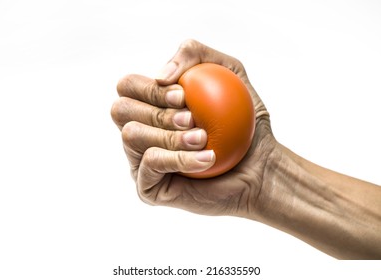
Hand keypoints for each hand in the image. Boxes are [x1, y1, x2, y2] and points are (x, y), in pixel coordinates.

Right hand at [111, 39, 275, 218]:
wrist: (260, 163)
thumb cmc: (244, 120)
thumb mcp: (231, 71)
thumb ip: (194, 54)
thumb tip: (159, 75)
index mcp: (150, 105)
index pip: (128, 86)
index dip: (149, 87)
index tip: (184, 96)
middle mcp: (140, 131)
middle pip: (120, 110)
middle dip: (157, 111)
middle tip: (192, 118)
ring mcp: (141, 161)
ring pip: (131, 136)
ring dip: (169, 135)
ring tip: (203, 138)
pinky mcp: (149, 187)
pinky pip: (150, 165)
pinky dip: (179, 158)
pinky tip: (208, 158)